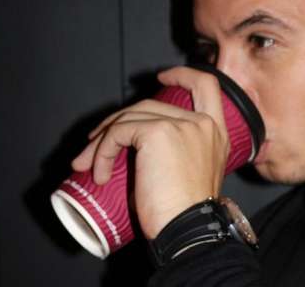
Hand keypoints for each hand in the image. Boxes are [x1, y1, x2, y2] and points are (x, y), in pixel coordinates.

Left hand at [71, 67, 228, 238]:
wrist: (189, 229)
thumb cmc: (187, 215)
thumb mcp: (192, 174)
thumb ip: (180, 153)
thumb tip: (139, 152)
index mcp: (216, 133)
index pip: (208, 86)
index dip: (184, 75)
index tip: (162, 77)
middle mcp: (203, 123)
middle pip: (152, 103)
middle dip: (118, 120)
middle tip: (96, 139)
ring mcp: (181, 124)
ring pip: (131, 117)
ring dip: (103, 140)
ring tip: (87, 163)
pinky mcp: (158, 132)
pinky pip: (119, 132)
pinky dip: (102, 151)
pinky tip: (98, 173)